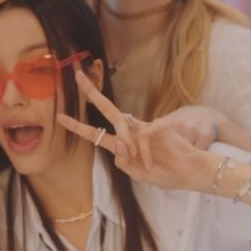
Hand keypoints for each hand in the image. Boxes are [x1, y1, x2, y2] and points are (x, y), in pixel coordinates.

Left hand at [56, 72, 209, 191]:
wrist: (190, 174)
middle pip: (107, 110)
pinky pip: (140, 137)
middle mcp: (130, 133)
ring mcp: (143, 128)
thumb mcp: (138, 175)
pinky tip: (151, 161)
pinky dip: (143, 152)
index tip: (60, 118)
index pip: (95, 134)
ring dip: (129, 147)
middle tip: (77, 76)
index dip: (78, 126)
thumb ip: (123, 163)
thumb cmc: (165, 174)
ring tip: (144, 163)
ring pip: (122, 126)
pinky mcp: (156, 126)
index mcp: (121, 146)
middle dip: (91, 93)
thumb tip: (116, 144)